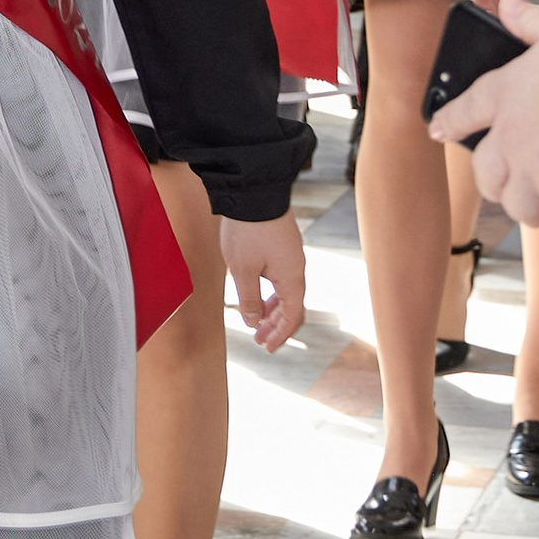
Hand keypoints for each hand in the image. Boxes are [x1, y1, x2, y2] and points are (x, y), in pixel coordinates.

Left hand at [219, 209, 305, 351]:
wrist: (253, 190)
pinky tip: (256, 294)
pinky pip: (282, 278)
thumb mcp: (242, 270)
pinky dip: (271, 292)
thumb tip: (253, 320)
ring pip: (287, 292)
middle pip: (292, 306)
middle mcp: (297, 268)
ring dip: (272, 309)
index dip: (280, 334)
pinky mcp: (282, 245)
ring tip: (255, 320)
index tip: (267, 347)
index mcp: (292, 279)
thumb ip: (248, 298)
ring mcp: (291, 255)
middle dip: (276, 325)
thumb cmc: (248, 231)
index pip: (292, 317)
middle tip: (259, 339)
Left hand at [430, 0, 538, 232]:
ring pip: (519, 205)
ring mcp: (538, 178)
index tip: (437, 130)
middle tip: (514, 177)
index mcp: (510, 93)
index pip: (468, 107)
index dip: (451, 119)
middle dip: (496, 179)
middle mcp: (515, 140)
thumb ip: (538, 24)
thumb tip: (507, 6)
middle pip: (487, 172)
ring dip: (532, 203)